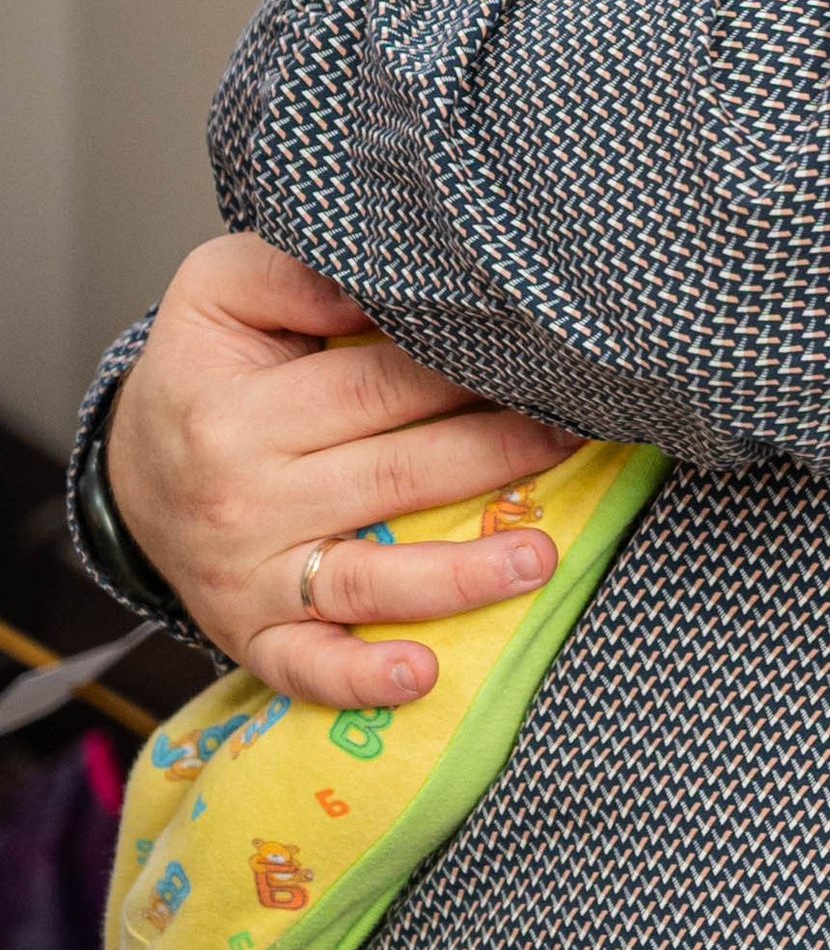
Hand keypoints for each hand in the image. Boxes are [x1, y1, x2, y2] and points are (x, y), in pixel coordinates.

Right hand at [105, 235, 579, 710]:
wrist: (132, 474)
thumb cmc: (204, 374)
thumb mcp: (221, 293)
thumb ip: (296, 271)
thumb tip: (382, 274)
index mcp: (240, 408)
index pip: (375, 385)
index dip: (464, 373)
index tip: (540, 365)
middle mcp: (244, 496)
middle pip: (393, 473)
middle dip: (495, 455)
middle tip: (577, 437)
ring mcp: (249, 575)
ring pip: (366, 577)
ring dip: (459, 576)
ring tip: (539, 557)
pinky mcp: (252, 635)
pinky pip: (307, 667)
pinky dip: (360, 678)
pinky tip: (421, 675)